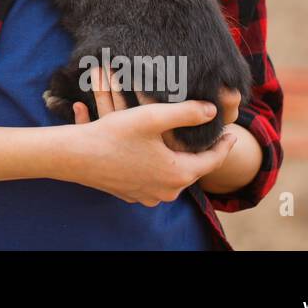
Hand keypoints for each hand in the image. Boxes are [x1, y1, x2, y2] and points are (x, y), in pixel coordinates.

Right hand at [68, 88, 237, 205]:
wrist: (75, 156)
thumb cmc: (114, 135)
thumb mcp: (152, 117)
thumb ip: (186, 112)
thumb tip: (213, 111)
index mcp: (178, 173)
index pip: (212, 160)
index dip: (224, 145)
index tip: (232, 133)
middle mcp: (166, 191)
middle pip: (191, 167)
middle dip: (197, 149)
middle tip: (204, 133)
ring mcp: (148, 195)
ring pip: (170, 174)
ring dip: (173, 157)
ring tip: (176, 139)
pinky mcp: (131, 194)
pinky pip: (151, 178)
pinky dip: (154, 164)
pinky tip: (149, 150)